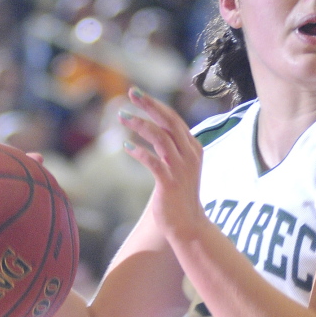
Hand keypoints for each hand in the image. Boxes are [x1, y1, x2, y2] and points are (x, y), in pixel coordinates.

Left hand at [119, 87, 207, 239]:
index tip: (138, 94)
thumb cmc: (180, 195)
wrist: (188, 224)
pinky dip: (138, 151)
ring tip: (122, 116)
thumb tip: (157, 130)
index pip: (174, 119)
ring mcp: (181, 169)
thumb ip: (173, 148)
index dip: (156, 104)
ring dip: (140, 124)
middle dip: (149, 105)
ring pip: (160, 138)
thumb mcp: (181, 166)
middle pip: (169, 122)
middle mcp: (190, 155)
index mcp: (193, 148)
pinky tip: (125, 146)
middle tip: (131, 92)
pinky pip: (152, 161)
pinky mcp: (169, 183)